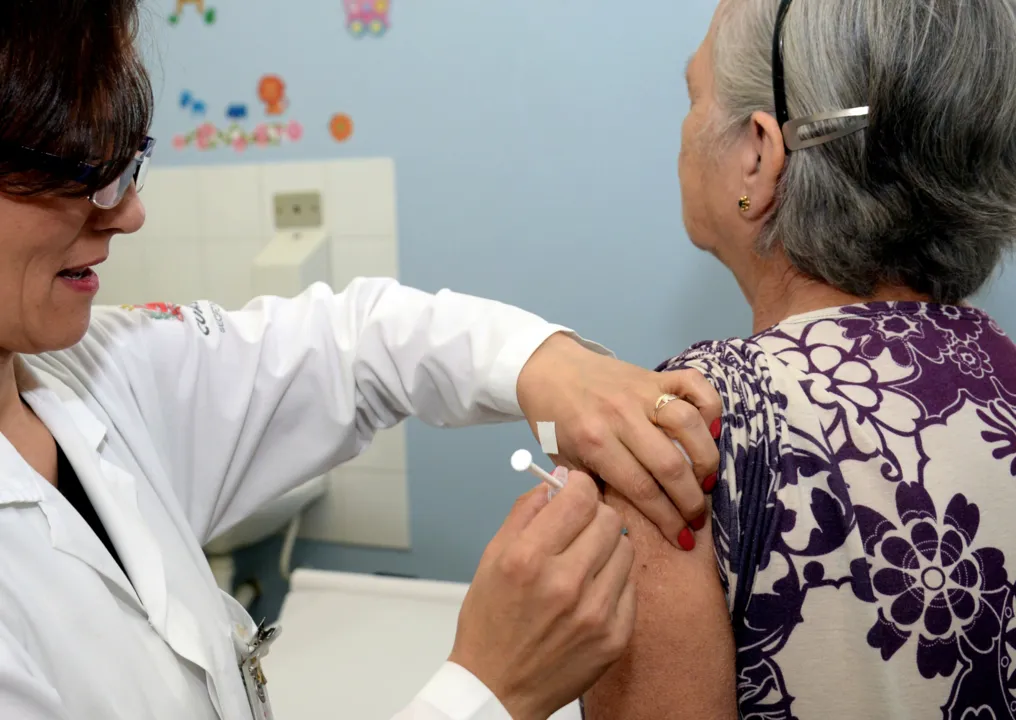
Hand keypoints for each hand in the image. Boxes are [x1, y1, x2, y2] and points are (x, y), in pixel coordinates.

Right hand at [449, 472, 634, 719]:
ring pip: (626, 549)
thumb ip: (524, 512)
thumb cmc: (491, 623)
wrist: (499, 687)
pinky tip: (591, 592)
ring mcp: (595, 613)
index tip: (576, 489)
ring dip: (607, 547)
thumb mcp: (491, 558)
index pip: (578, 498)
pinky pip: (630, 586)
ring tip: (584, 562)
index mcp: (527, 559)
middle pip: (608, 519)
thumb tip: (555, 481)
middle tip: (579, 526)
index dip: (579, 486)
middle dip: (594, 514)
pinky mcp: (615, 637)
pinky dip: (614, 581)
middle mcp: (564, 584)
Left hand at [516, 333, 720, 548]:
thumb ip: (594, 490)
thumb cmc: (556, 423)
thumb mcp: (565, 462)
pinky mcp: (655, 374)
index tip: (683, 540)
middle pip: (670, 464)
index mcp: (595, 442)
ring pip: (688, 424)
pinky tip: (711, 431)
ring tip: (706, 481)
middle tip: (698, 518)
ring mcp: (641, 391)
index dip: (668, 519)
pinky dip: (710, 405)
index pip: (642, 488)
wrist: (548, 371)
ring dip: (705, 458)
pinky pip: (694, 384)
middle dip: (691, 500)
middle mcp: (622, 416)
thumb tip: (626, 524)